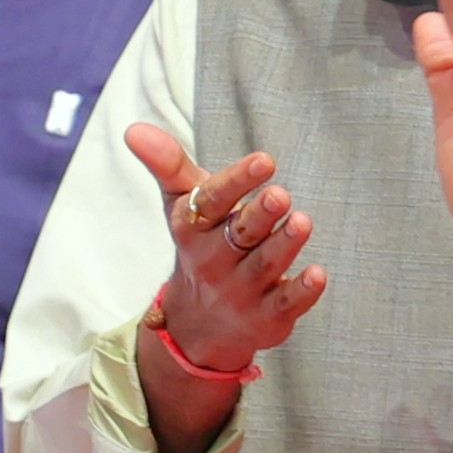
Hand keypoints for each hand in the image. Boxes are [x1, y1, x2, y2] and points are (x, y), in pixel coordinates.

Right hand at [117, 117, 327, 371]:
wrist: (199, 324)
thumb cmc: (202, 246)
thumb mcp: (183, 207)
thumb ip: (168, 165)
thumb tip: (134, 129)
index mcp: (194, 229)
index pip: (211, 202)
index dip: (237, 182)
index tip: (265, 160)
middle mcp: (214, 261)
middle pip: (238, 235)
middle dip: (259, 216)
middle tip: (280, 196)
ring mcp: (240, 291)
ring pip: (264, 266)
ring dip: (284, 245)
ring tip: (303, 221)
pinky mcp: (267, 317)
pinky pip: (285, 304)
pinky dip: (301, 291)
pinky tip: (318, 274)